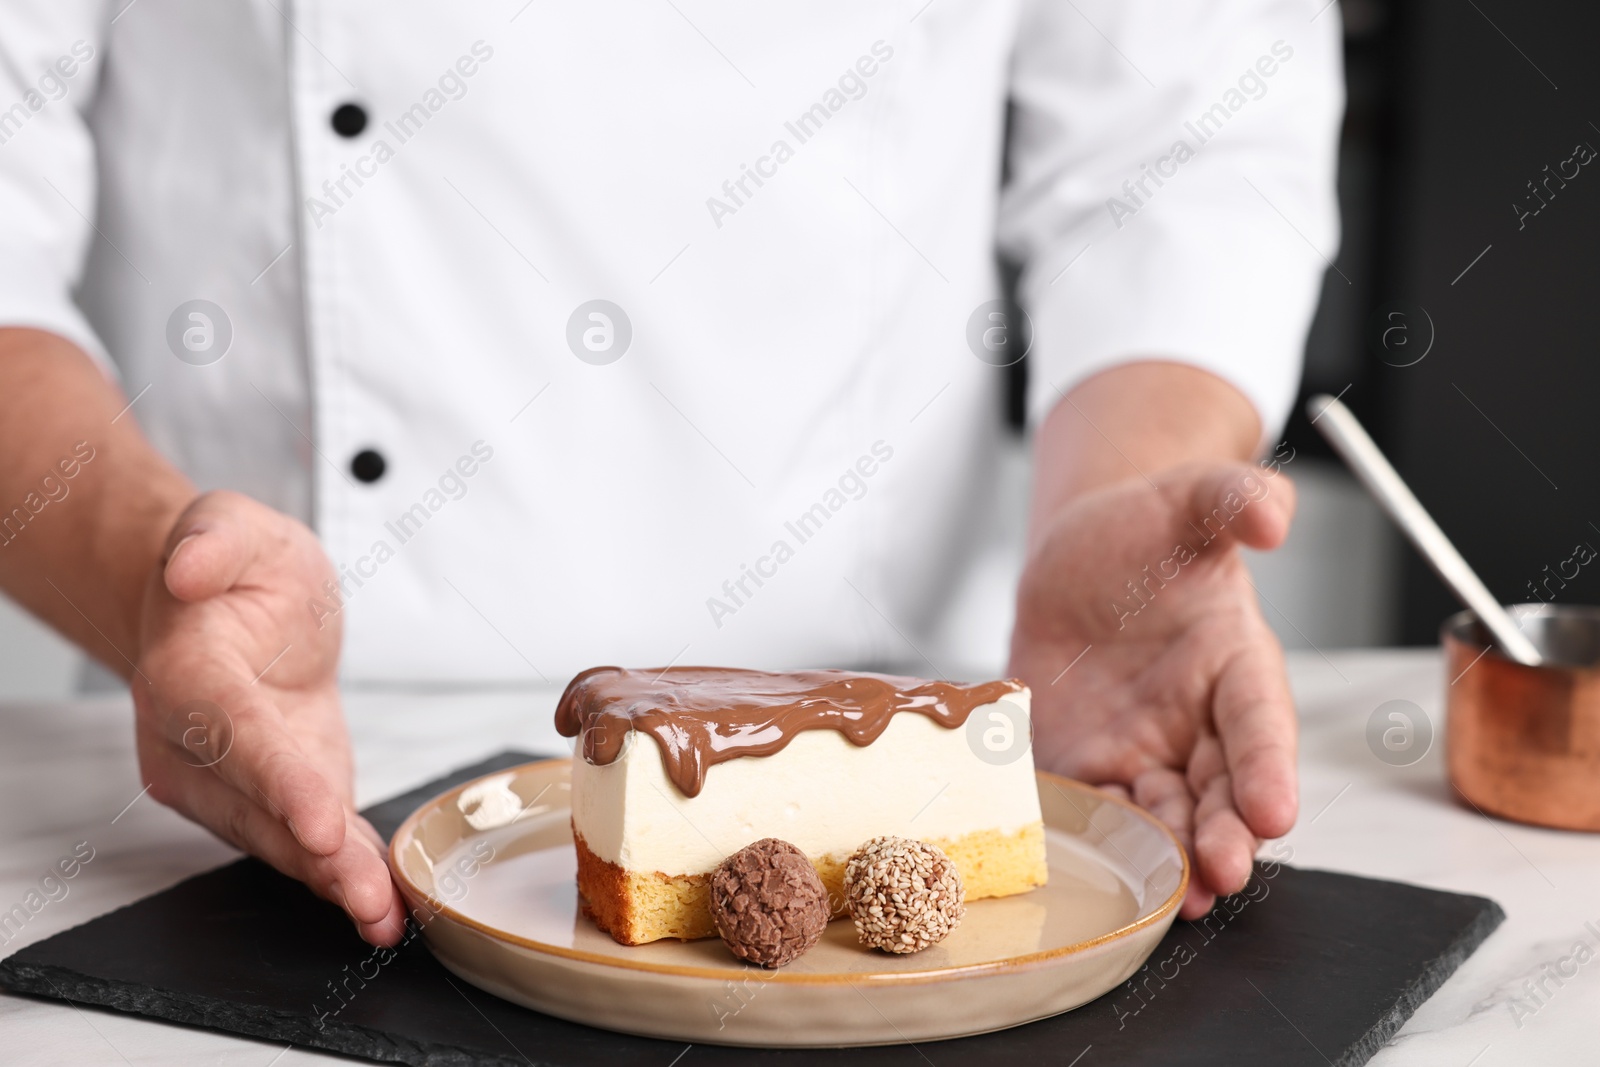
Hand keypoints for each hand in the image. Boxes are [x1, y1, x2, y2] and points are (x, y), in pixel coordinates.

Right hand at [131, 491, 404, 944]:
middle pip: (258, 806)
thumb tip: (189, 568)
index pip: (234, 737)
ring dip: (331, 878)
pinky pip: (306, 838)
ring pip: (280, 836)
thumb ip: (211, 541)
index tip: (318, 822)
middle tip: (365, 893)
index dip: (277, 782)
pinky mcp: (274, 794)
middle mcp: (196, 744)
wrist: (229, 605)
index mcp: (186, 677)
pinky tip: (380, 903)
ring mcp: (231, 780)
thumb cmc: (235, 568)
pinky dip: (343, 871)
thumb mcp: (232, 526)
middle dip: (313, 854)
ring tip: (379, 914)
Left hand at [1009, 461, 1297, 918]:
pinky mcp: (1085, 763)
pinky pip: (1092, 809)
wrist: (1078, 556)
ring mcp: (1141, 748)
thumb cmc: (1147, 532)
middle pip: (1221, 790)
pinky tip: (1094, 873)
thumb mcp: (1188, 499)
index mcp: (1236, 662)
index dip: (1269, 767)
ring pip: (1164, 815)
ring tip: (1177, 901)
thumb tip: (1272, 513)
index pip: (1261, 722)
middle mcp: (1196, 720)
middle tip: (1222, 873)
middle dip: (1226, 834)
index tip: (1275, 811)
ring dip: (1173, 858)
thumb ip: (1233, 499)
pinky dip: (1097, 842)